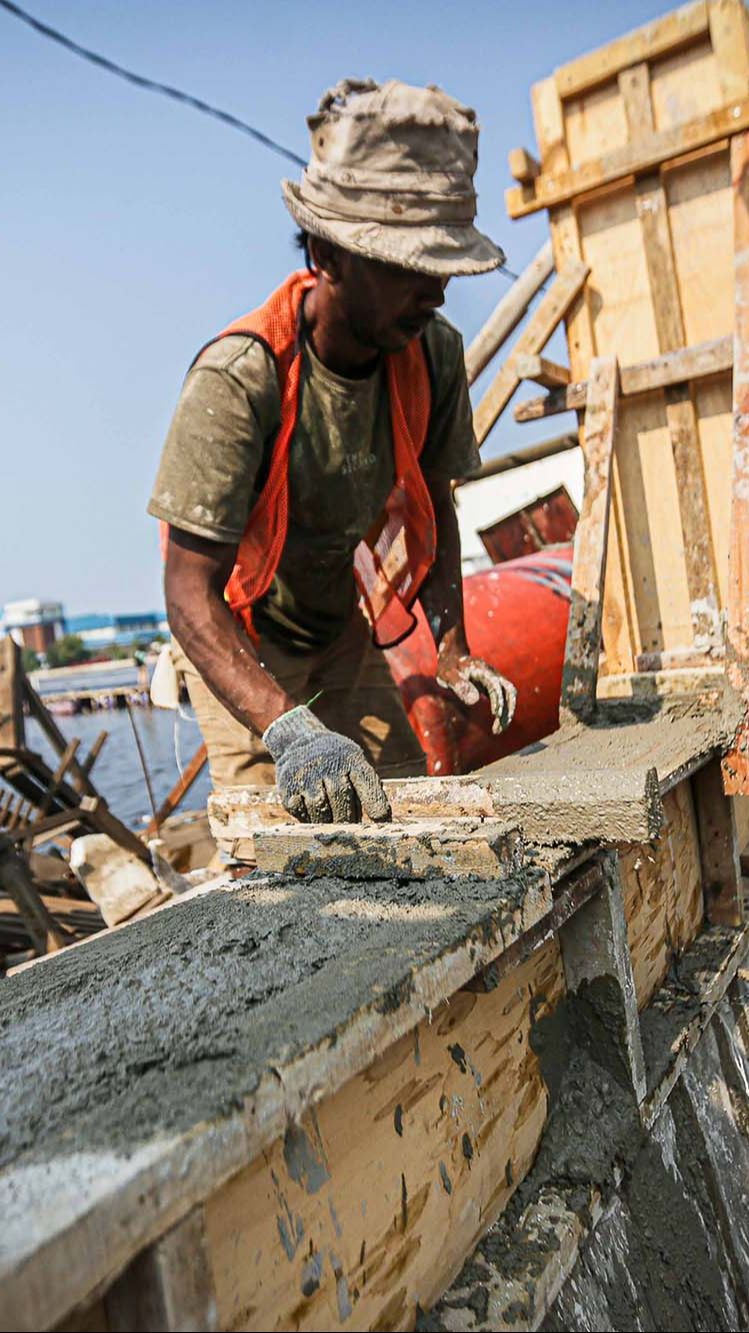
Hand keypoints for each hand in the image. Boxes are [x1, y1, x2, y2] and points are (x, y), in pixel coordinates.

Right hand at [263, 705, 390, 823]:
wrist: (300, 743)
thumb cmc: (338, 764)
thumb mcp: (356, 765)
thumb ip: (368, 790)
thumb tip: (380, 823)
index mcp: (351, 759)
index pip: (366, 782)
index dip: (376, 804)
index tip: (382, 822)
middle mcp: (328, 764)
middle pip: (341, 798)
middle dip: (348, 819)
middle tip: (350, 831)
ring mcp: (305, 776)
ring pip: (320, 809)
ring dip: (328, 822)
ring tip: (332, 824)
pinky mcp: (287, 788)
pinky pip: (301, 812)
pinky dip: (309, 819)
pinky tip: (314, 815)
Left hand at [436, 639, 516, 735]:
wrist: (453, 657)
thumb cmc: (448, 667)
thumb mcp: (448, 675)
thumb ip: (459, 685)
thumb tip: (474, 701)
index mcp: (481, 670)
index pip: (495, 685)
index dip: (498, 699)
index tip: (495, 714)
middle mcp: (492, 673)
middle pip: (508, 690)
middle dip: (507, 710)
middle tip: (498, 729)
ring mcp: (495, 678)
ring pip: (509, 695)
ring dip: (508, 712)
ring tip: (498, 730)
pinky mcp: (494, 685)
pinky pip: (505, 698)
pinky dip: (504, 710)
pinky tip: (498, 723)